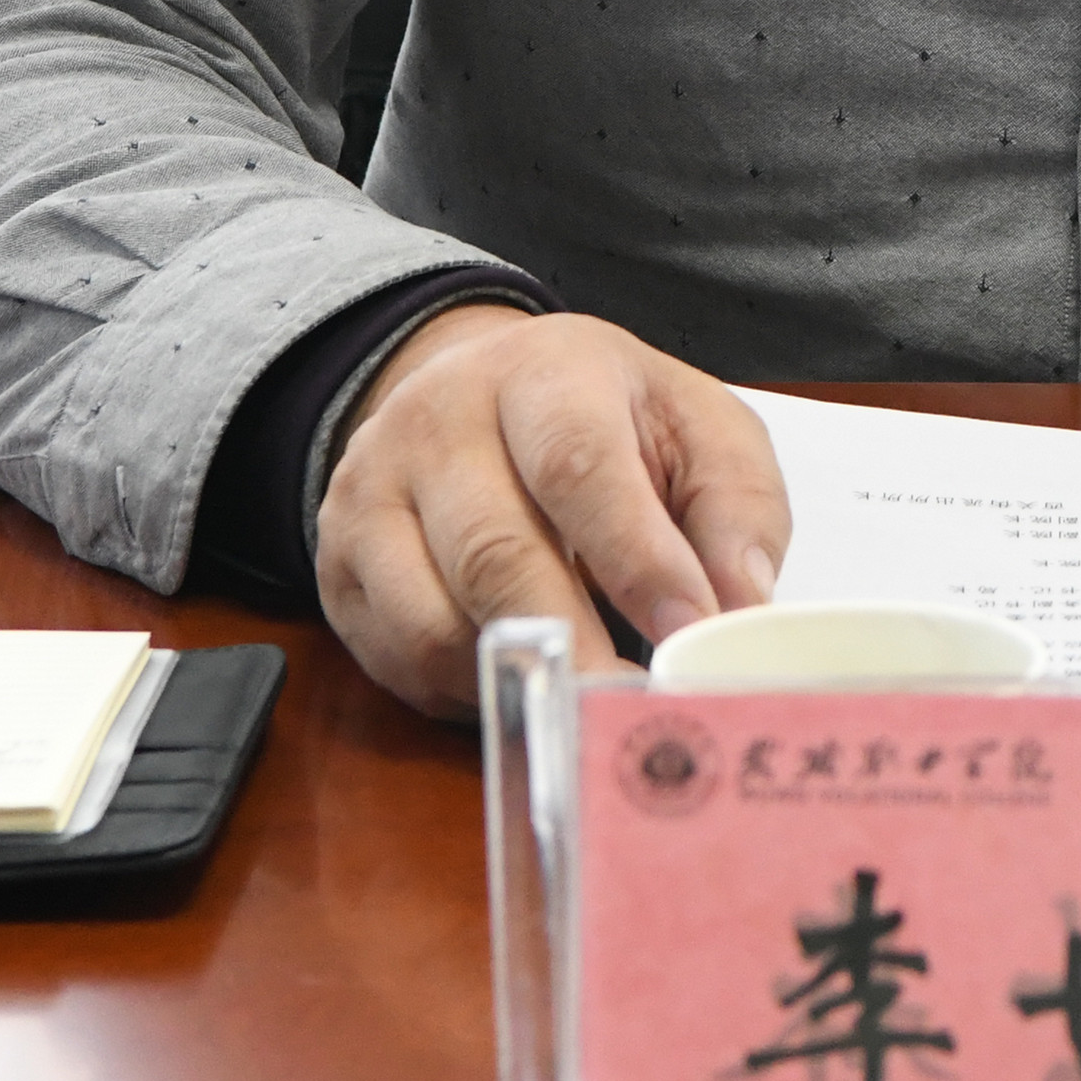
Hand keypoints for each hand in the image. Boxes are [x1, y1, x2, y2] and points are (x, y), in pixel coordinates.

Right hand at [314, 306, 787, 717]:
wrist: (484, 391)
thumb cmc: (609, 421)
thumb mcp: (697, 429)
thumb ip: (735, 509)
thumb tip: (740, 607)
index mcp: (545, 371)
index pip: (578, 467)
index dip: (636, 561)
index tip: (688, 636)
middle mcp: (441, 420)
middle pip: (495, 554)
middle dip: (572, 646)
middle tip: (631, 709)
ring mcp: (373, 490)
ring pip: (435, 620)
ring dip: (517, 675)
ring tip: (581, 689)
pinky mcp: (339, 561)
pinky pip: (397, 657)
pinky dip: (466, 689)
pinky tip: (519, 670)